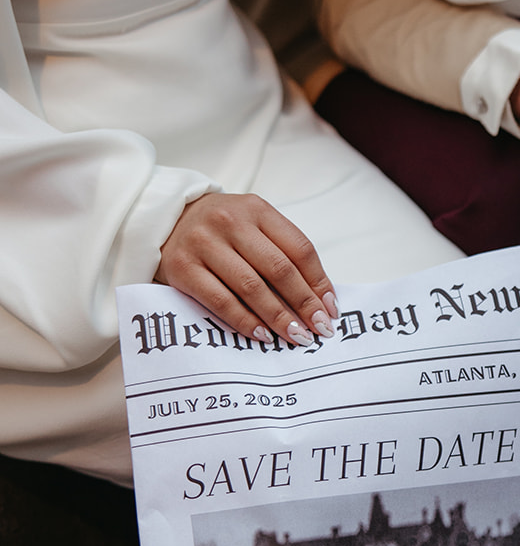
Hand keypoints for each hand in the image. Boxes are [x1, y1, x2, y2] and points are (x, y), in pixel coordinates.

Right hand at [156, 192, 337, 346]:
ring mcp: (204, 244)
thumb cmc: (219, 230)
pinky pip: (220, 300)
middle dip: (304, 304)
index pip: (299, 248)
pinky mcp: (183, 268)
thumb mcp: (252, 225)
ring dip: (278, 316)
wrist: (163, 220)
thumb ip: (282, 252)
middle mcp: (231, 222)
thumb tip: (319, 298)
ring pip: (251, 287)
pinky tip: (262, 335)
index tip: (330, 309)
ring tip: (296, 336)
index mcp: (256, 209)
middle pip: (279, 269)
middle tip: (320, 329)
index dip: (319, 282)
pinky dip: (244, 321)